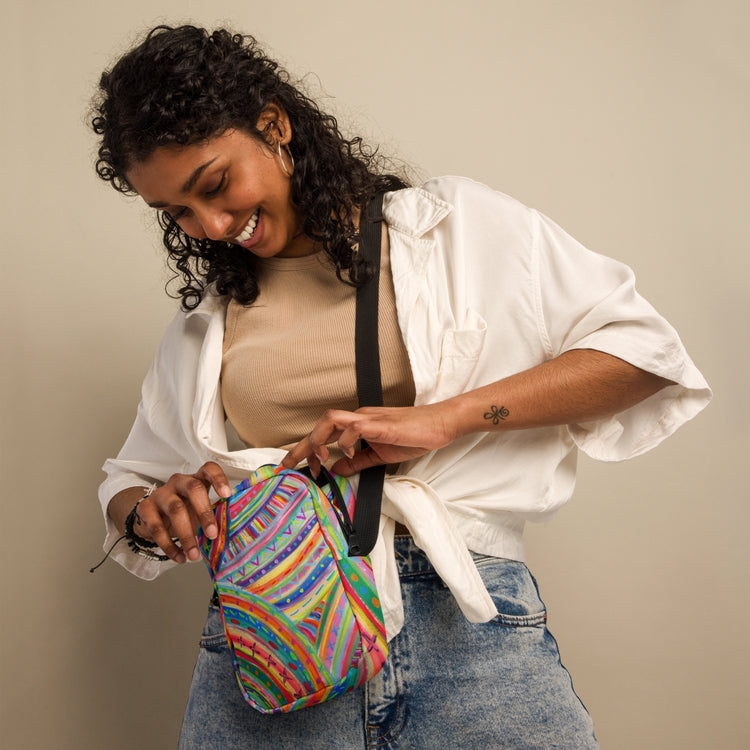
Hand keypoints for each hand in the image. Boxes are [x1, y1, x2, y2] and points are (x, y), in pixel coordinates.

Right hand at [131, 461, 231, 563]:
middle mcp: (179, 482)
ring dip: (186, 535)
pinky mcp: (146, 508)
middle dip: (204, 512)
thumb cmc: (185, 511)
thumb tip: (231, 535)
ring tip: (194, 555)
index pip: (209, 469)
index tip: (227, 495)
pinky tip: (179, 557)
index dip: (219, 479)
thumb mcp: (199, 509)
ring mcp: (161, 494)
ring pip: (175, 510)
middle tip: (213, 535)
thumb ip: (213, 515)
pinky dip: (169, 546)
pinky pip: (157, 527)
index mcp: (197, 479)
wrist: (152, 516)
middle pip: (193, 489)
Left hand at [281, 404, 457, 476]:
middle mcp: (359, 418)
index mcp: (358, 425)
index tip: (295, 467)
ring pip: (331, 420)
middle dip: (300, 446)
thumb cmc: (414, 436)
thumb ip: (357, 462)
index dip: (305, 449)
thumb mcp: (380, 455)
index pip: (324, 433)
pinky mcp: (380, 424)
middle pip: (320, 424)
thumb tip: (336, 470)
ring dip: (318, 440)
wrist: (439, 425)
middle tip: (287, 465)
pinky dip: (346, 442)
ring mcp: (368, 419)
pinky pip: (354, 428)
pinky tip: (349, 454)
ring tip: (317, 459)